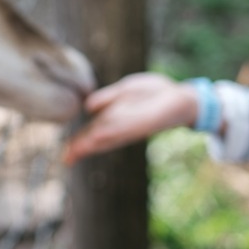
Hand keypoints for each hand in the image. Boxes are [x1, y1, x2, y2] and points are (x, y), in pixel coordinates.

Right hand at [63, 73, 199, 164]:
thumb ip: (108, 98)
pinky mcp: (144, 123)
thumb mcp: (126, 89)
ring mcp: (132, 125)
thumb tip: (87, 106)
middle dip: (81, 148)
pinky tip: (96, 136)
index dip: (78, 143)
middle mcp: (122, 125)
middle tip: (66, 159)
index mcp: (116, 118)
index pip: (92, 132)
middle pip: (97, 139)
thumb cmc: (155, 93)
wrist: (182, 97)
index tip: (65, 156)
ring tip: (74, 153)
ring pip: (106, 135)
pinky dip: (109, 132)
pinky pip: (123, 128)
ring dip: (90, 144)